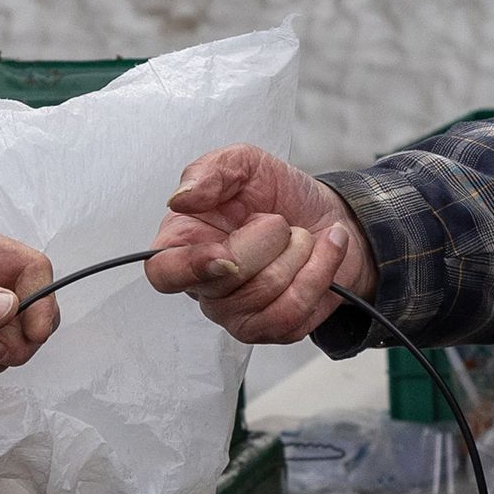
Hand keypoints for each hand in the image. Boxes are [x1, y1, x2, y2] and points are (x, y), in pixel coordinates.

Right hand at [146, 146, 371, 343]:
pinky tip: (322, 253)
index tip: (223, 254)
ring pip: (268, 295)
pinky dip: (320, 270)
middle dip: (270, 239)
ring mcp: (238, 313)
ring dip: (299, 253)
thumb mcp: (244, 164)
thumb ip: (209, 172)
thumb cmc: (279, 193)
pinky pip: (295, 311)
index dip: (190, 267)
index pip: (164, 273)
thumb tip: (180, 198)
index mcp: (186, 244)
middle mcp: (207, 285)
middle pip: (229, 280)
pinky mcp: (274, 329)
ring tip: (300, 237)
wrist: (328, 215)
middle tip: (278, 222)